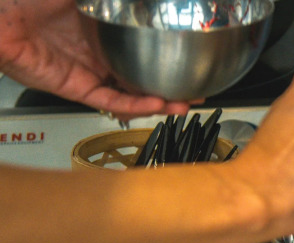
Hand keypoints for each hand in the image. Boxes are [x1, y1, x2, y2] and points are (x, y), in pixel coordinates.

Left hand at [0, 0, 194, 117]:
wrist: (0, 18)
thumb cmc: (30, 0)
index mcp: (102, 29)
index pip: (142, 47)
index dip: (167, 55)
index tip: (189, 58)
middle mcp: (99, 53)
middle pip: (143, 76)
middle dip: (172, 85)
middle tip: (197, 89)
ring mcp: (90, 72)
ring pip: (133, 94)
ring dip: (161, 101)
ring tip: (185, 103)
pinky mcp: (78, 89)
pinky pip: (113, 100)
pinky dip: (136, 104)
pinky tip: (157, 104)